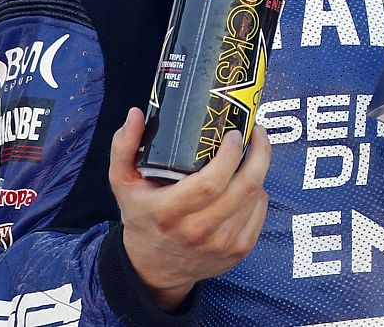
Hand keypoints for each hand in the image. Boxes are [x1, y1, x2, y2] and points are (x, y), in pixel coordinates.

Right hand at [109, 108, 270, 310]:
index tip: (234, 133)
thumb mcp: (123, 185)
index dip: (231, 154)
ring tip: (249, 155)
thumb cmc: (142, 218)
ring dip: (258, 170)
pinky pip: (261, 210)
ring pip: (256, 196)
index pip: (211, 182)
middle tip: (256, 132)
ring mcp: (223, 244)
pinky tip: (246, 182)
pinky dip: (258, 191)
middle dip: (259, 153)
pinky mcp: (240, 250)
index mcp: (169, 213)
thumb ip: (124, 148)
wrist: (153, 269)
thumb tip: (135, 114)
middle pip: (245, 187)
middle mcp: (198, 232)